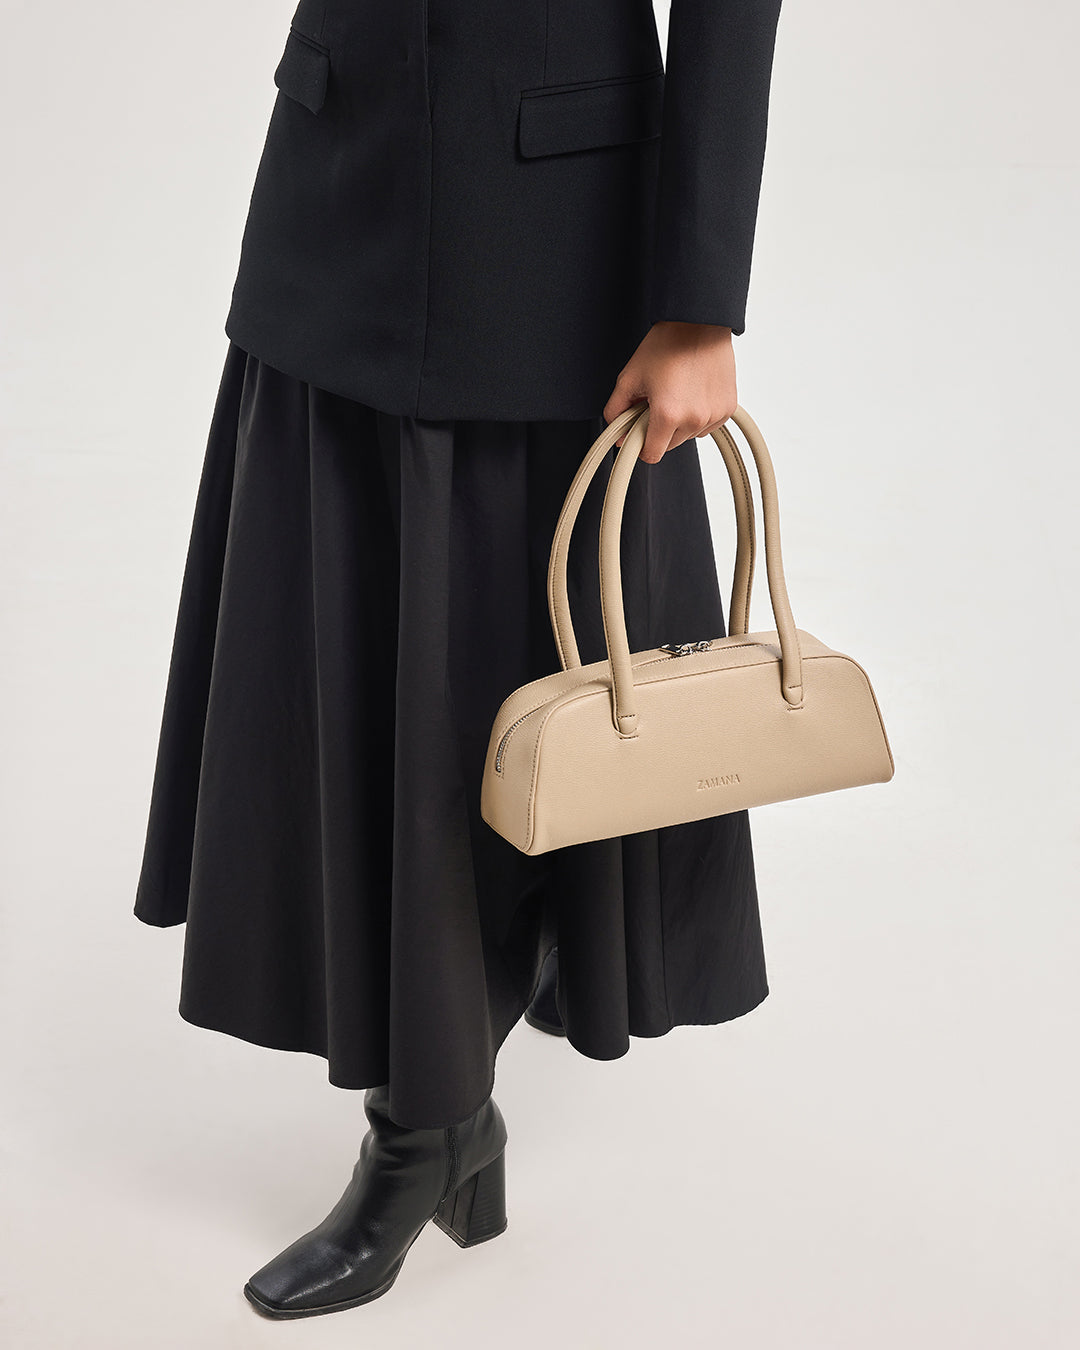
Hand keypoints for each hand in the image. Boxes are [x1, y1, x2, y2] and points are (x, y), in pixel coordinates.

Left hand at [603, 321, 737, 463]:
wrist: (698, 322)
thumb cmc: (666, 344)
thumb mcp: (629, 378)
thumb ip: (617, 411)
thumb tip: (617, 434)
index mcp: (668, 415)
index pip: (651, 454)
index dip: (641, 445)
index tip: (639, 433)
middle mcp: (694, 419)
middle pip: (670, 445)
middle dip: (659, 430)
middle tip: (656, 402)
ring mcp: (714, 414)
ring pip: (689, 435)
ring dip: (680, 422)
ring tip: (676, 392)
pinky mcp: (728, 408)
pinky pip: (707, 425)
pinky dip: (698, 415)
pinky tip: (692, 392)